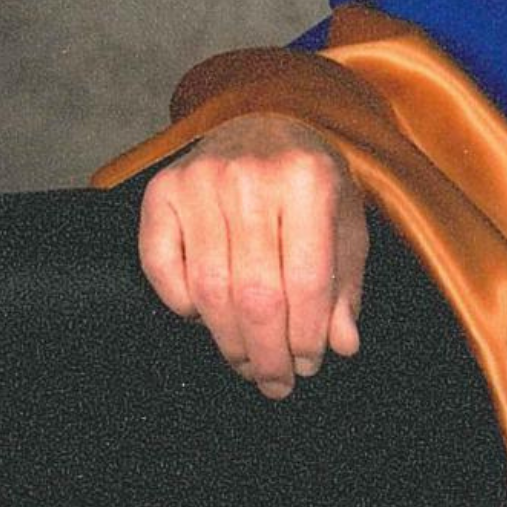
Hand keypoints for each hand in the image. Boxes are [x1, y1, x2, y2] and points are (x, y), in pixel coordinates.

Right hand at [137, 111, 368, 397]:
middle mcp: (250, 176)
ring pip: (209, 290)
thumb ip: (344, 286)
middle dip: (266, 354)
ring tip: (247, 362)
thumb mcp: (345, 224)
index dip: (307, 337)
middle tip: (274, 382)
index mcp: (307, 181)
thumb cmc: (310, 182)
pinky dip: (183, 305)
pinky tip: (206, 317)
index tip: (308, 365)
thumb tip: (341, 344)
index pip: (306, 282)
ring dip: (228, 341)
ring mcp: (199, 181)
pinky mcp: (162, 190)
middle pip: (255, 296)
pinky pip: (162, 268)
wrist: (265, 124)